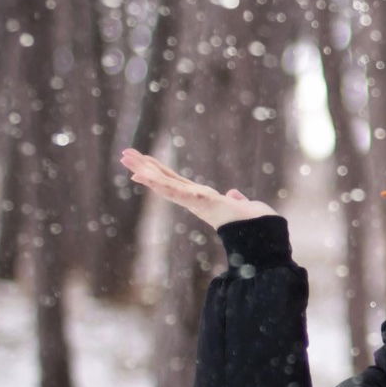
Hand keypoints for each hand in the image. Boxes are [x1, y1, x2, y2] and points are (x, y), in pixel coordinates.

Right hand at [119, 148, 278, 229]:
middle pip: (164, 178)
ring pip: (163, 182)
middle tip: (124, 154)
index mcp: (201, 198)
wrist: (261, 232)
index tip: (143, 168)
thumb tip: (234, 194)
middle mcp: (193, 199)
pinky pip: (173, 190)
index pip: (176, 182)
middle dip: (144, 167)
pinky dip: (157, 182)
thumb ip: (236, 199)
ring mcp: (193, 200)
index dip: (159, 174)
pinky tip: (141, 174)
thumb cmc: (253, 222)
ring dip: (144, 169)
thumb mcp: (242, 205)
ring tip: (125, 157)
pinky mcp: (197, 201)